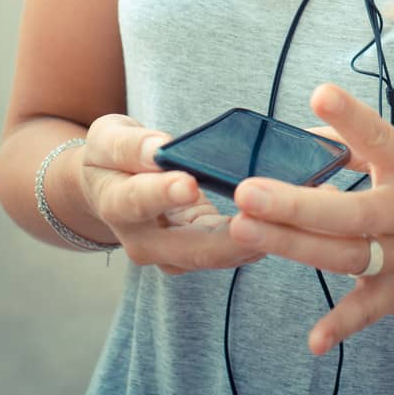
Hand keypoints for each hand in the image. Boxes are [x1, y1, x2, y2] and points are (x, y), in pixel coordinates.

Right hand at [78, 114, 268, 275]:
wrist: (110, 190)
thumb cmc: (111, 157)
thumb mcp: (108, 138)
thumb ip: (129, 144)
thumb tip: (159, 148)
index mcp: (116, 203)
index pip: (138, 201)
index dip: (163, 193)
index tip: (189, 183)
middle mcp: (142, 241)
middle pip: (188, 247)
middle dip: (226, 238)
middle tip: (258, 219)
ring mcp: (171, 255)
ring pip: (214, 257)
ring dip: (250, 243)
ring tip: (284, 223)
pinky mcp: (196, 255)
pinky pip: (229, 251)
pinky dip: (257, 238)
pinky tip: (285, 223)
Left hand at [228, 84, 393, 354]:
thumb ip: (358, 146)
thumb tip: (304, 134)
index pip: (379, 138)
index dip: (351, 117)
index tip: (320, 93)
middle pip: (347, 211)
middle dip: (295, 203)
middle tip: (248, 193)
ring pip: (342, 255)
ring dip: (292, 246)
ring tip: (245, 230)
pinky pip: (365, 312)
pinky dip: (340, 326)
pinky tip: (314, 341)